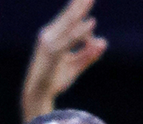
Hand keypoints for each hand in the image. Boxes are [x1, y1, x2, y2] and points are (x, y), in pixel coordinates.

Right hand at [21, 0, 106, 121]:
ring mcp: (50, 43)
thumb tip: (104, 42)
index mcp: (53, 36)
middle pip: (69, 15)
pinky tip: (91, 23)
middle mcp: (50, 35)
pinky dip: (80, 32)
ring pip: (69, 24)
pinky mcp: (53, 52)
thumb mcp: (75, 66)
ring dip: (81, 10)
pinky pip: (70, 39)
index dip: (79, 6)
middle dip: (80, 3)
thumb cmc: (54, 80)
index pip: (69, 17)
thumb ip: (89, 54)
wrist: (38, 95)